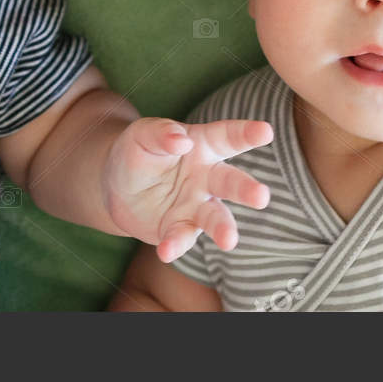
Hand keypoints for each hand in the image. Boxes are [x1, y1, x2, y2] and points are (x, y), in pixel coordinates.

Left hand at [101, 117, 272, 262]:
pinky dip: (175, 245)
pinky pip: (181, 238)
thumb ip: (161, 133)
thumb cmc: (139, 152)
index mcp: (204, 145)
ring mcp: (197, 205)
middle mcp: (208, 177)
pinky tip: (166, 250)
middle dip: (247, 190)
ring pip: (215, 217)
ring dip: (223, 228)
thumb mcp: (143, 134)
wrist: (116, 186)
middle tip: (261, 197)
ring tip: (229, 241)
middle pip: (231, 182)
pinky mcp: (180, 229)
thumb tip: (182, 141)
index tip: (266, 131)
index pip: (228, 137)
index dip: (247, 133)